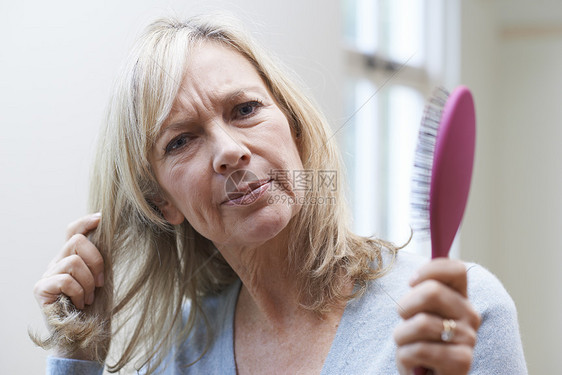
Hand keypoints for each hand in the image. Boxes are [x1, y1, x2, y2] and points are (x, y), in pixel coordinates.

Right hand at [34, 213, 104, 309]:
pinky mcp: (41, 289)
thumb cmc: (96, 307)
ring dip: (88, 282)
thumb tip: (110, 235)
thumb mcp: (103, 277)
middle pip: (76, 241)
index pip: (73, 231)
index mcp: (71, 257)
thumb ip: (101, 259)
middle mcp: (57, 262)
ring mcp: (47, 275)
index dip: (85, 222)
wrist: (85, 334)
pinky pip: (65, 280)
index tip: (100, 218)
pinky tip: (80, 304)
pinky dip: (78, 292)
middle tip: (101, 283)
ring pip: (73, 261)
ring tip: (89, 297)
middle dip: (96, 260)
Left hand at [393, 259, 480, 374]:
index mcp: (460, 298)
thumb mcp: (418, 312)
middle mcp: (470, 316)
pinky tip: (413, 364)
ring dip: (402, 336)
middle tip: (406, 322)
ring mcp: (469, 339)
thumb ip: (422, 290)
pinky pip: (419, 350)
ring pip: (421, 322)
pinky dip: (405, 357)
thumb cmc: (419, 343)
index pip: (456, 269)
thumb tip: (422, 262)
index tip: (411, 283)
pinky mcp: (462, 362)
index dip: (429, 270)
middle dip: (406, 307)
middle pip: (432, 291)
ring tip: (408, 346)